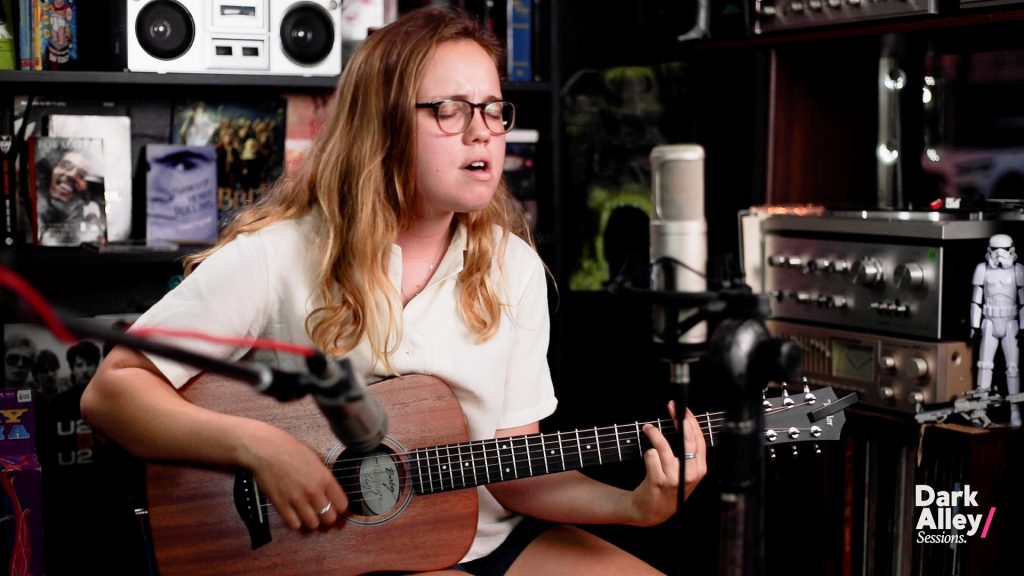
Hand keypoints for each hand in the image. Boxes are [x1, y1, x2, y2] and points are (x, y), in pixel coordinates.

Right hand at [240, 421, 347, 529]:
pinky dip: (295, 522)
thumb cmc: (290, 449)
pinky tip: (294, 515)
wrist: (266, 450)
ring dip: (311, 521)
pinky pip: (294, 524)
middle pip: (329, 518)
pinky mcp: (281, 505)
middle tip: (321, 513)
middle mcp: (314, 491)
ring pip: (312, 524)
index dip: (339, 507)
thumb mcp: (314, 458)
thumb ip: (323, 476)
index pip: (342, 504)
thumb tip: (329, 489)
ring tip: (307, 514)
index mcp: (325, 478)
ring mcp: (297, 500)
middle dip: (327, 517)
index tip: (335, 506)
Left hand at [626, 402, 706, 526]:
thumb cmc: (669, 488)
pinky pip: (651, 456)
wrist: (651, 511)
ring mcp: (674, 478)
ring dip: (654, 433)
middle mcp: (690, 474)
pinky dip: (647, 453)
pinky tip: (648, 459)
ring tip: (647, 428)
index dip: (691, 422)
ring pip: (664, 446)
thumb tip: (684, 425)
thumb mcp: (686, 474)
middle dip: (679, 419)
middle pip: (686, 440)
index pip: (699, 440)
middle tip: (671, 408)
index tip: (683, 409)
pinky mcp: (658, 480)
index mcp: (700, 469)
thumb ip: (689, 455)